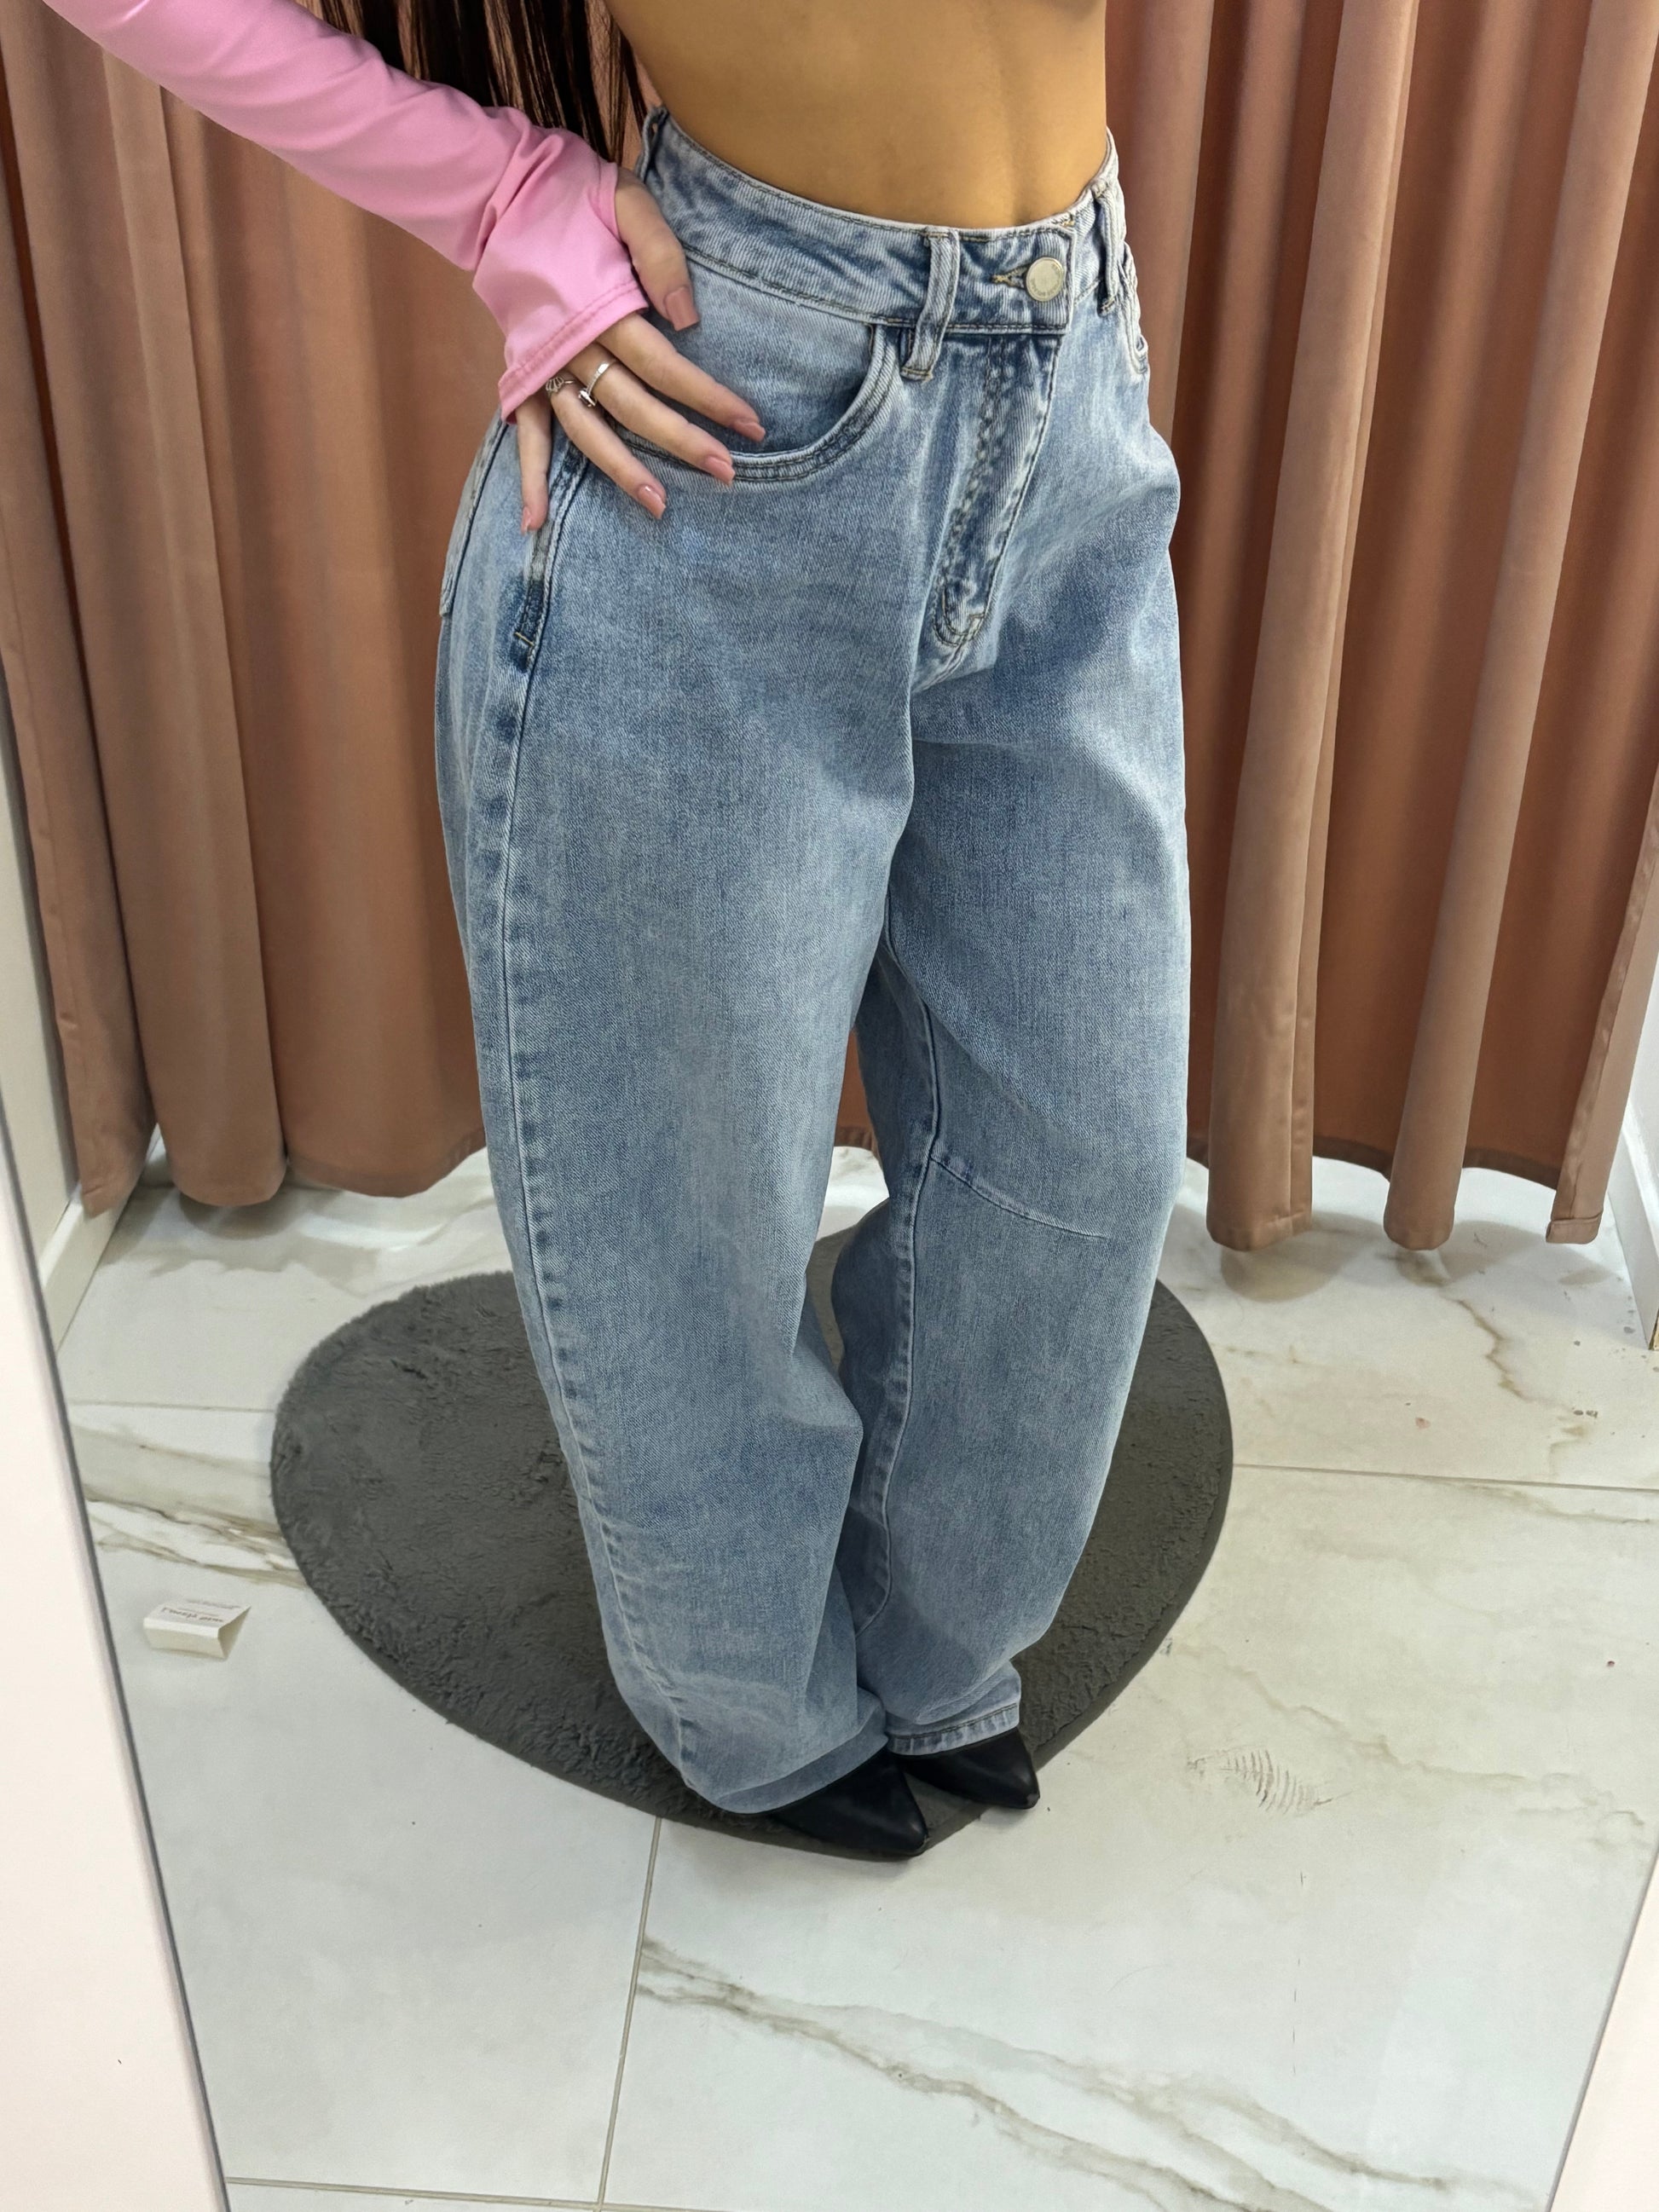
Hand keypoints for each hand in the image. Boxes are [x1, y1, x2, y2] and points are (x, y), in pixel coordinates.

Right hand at [515, 173, 763, 527]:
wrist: (499, 192)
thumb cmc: (573, 195)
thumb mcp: (625, 200)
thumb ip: (660, 253)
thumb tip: (688, 319)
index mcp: (600, 305)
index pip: (665, 365)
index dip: (709, 397)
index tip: (749, 424)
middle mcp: (572, 345)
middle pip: (634, 406)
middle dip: (681, 442)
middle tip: (726, 473)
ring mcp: (544, 364)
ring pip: (586, 430)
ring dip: (621, 471)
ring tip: (659, 507)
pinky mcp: (523, 371)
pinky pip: (525, 432)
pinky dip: (529, 477)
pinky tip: (536, 524)